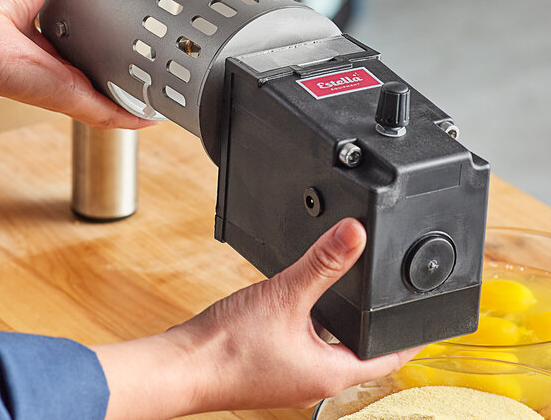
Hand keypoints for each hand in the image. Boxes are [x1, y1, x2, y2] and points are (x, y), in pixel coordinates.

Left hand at [0, 0, 151, 129]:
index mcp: (54, 41)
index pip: (92, 45)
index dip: (115, 41)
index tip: (137, 34)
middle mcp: (64, 68)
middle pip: (105, 77)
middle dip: (131, 75)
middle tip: (159, 68)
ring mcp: (71, 87)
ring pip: (112, 100)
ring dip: (137, 100)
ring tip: (164, 95)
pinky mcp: (74, 99)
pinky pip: (110, 114)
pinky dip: (133, 117)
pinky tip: (153, 116)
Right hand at [93, 219, 419, 418]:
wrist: (184, 364)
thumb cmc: (228, 348)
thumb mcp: (285, 296)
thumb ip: (322, 263)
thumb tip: (354, 235)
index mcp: (330, 372)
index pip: (390, 357)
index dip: (411, 336)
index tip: (428, 320)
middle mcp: (315, 377)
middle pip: (361, 350)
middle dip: (377, 326)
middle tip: (392, 298)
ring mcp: (293, 372)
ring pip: (331, 344)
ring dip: (343, 322)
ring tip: (353, 293)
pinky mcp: (274, 363)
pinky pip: (306, 341)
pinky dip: (314, 321)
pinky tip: (303, 301)